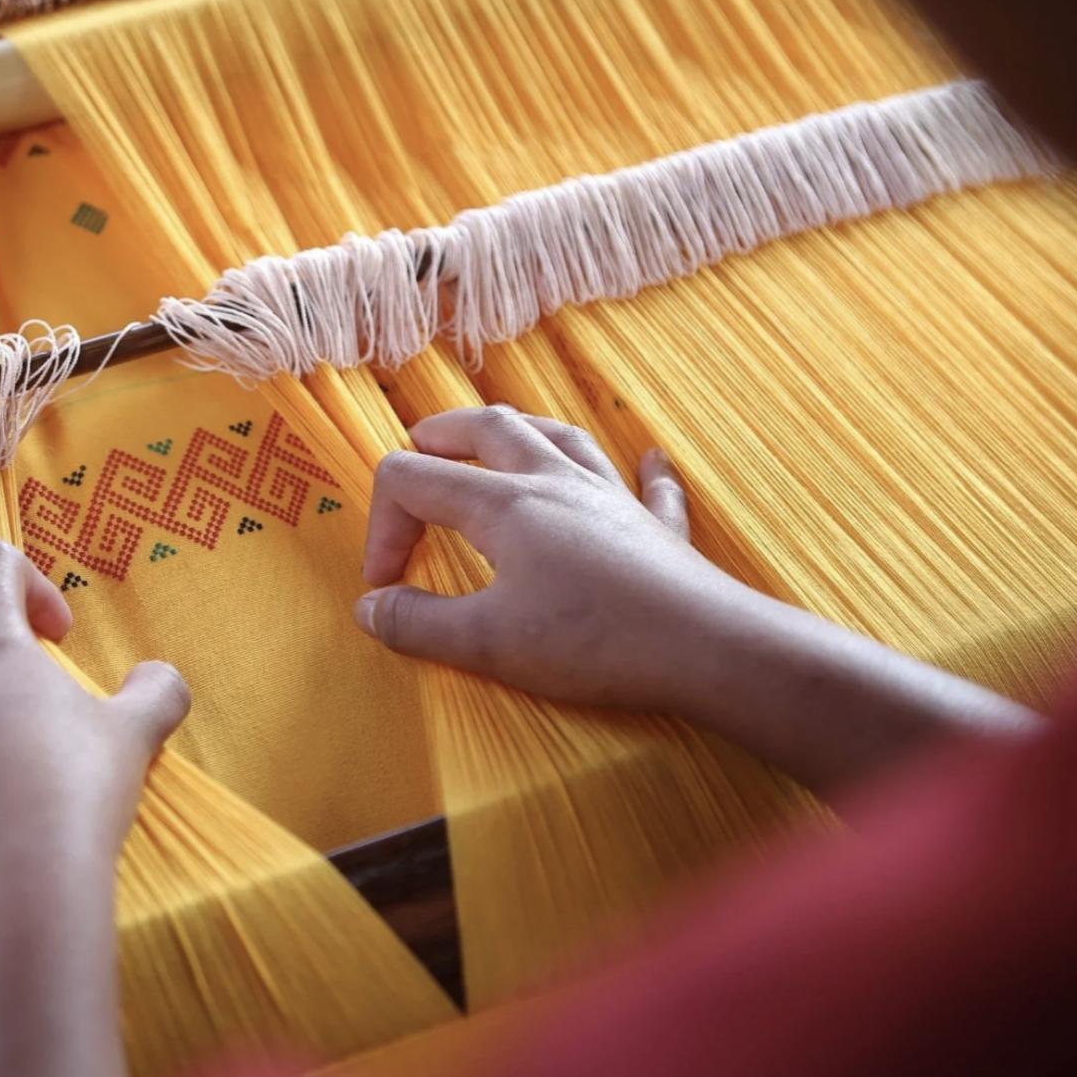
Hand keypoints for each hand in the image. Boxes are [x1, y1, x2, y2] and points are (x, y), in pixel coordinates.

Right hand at [355, 406, 1040, 789]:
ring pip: (559, 437)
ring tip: (497, 440)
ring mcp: (611, 498)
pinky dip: (640, 469)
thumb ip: (419, 624)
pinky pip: (647, 483)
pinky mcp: (657, 528)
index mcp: (503, 504)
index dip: (383, 527)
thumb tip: (371, 609)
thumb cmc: (593, 641)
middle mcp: (555, 482)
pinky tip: (649, 461)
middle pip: (488, 429)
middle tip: (417, 451)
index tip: (387, 587)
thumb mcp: (487, 643)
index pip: (414, 479)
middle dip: (442, 437)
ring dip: (520, 433)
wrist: (705, 648)